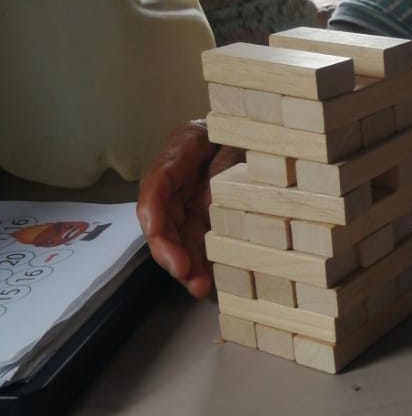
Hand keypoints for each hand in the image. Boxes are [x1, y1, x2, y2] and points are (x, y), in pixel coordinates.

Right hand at [136, 121, 241, 298]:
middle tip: (184, 273)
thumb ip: (228, 159)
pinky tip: (211, 282)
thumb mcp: (235, 135)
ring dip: (186, 265)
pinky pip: (200, 245)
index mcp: (179, 154)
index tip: (156, 232)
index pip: (157, 184)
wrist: (253, 134)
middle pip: (164, 220)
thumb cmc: (241, 129)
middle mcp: (177, 184)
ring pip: (180, 239)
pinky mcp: (205, 221)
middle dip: (170, 251)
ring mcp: (190, 204)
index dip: (155, 211)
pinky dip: (204, 265)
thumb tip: (220, 191)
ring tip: (199, 287)